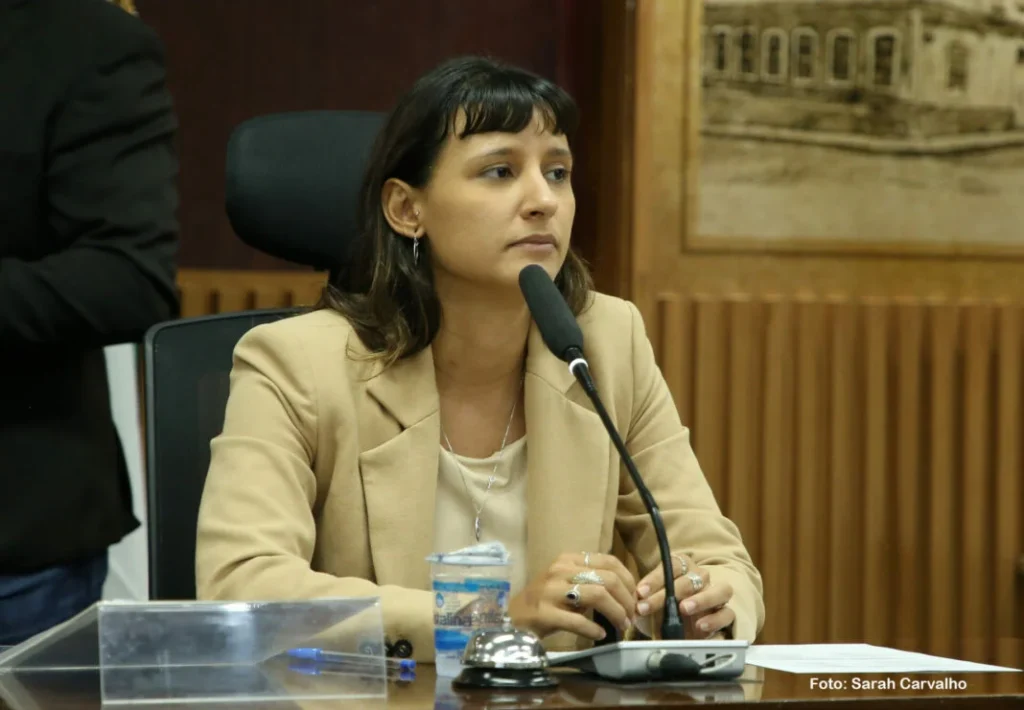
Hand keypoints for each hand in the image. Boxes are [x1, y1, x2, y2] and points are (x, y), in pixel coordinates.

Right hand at [508, 552, 636, 641]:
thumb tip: (627, 595)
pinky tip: (600, 635)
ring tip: (621, 625)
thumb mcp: (567, 585)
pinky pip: (577, 620)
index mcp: (568, 559)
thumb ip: (592, 583)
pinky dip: (594, 629)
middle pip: (608, 578)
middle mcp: (560, 570)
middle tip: (631, 616)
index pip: (609, 561)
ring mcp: (550, 590)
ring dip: (616, 613)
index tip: (635, 598)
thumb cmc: (544, 602)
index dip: (629, 580)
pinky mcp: (544, 612)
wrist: (511, 618)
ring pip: (598, 595)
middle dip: (627, 599)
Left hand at [635, 552, 734, 638]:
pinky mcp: (724, 617)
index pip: (673, 565)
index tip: (640, 593)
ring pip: (722, 590)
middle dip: (672, 591)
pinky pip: (728, 614)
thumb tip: (633, 600)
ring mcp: (716, 597)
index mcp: (683, 569)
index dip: (656, 578)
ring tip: (684, 609)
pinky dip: (715, 620)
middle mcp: (702, 579)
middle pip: (694, 577)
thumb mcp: (648, 606)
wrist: (674, 636)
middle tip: (658, 605)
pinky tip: (700, 627)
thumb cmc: (659, 614)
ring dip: (703, 598)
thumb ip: (642, 601)